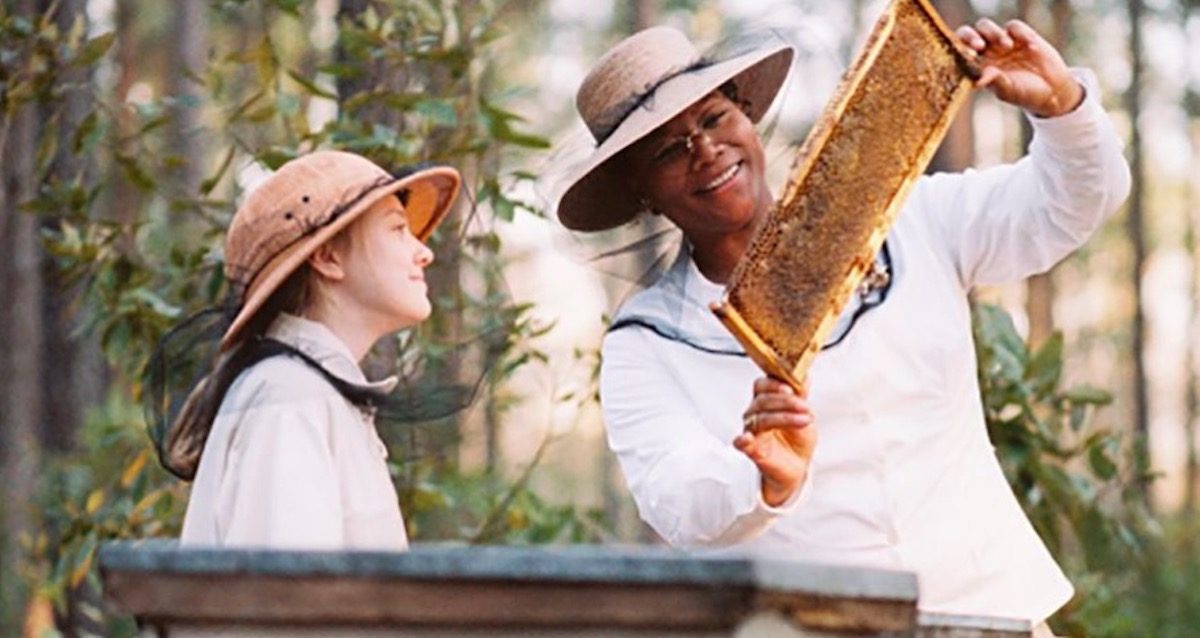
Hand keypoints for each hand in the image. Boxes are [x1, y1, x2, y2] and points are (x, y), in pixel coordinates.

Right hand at [734, 377, 816, 506]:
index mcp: (766, 401)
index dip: (775, 384)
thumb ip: (801, 395)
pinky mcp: (752, 449)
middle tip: (804, 406)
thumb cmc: (796, 437)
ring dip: (783, 418)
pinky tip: (746, 438)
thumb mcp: (804, 412)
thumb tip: (804, 375)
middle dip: (785, 401)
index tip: (790, 388)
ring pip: (760, 418)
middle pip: (762, 400)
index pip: (762, 385)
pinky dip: (743, 440)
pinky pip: (741, 443)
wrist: (798, 465)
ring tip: (803, 420)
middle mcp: (756, 413)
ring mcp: (753, 430)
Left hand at [956, 19, 1083, 117]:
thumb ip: (993, 81)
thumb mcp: (1007, 90)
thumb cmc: (1024, 94)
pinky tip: (1029, 45)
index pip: (960, 52)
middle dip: (970, 36)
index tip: (965, 55)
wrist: (1052, 90)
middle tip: (978, 46)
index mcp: (977, 66)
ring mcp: (1002, 42)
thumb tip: (976, 81)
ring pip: (986, 26)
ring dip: (992, 33)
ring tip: (1006, 46)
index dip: (958, 50)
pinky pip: (1013, 26)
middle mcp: (986, 52)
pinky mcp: (1021, 35)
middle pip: (968, 34)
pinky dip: (1019, 33)